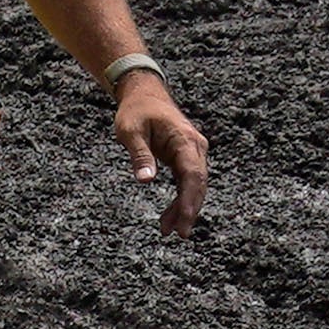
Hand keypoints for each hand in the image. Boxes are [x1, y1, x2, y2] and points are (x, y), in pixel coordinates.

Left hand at [114, 70, 210, 239]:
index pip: (192, 174)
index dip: (190, 198)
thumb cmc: (136, 111)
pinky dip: (180, 200)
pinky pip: (186, 182)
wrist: (144, 94)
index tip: (186, 219)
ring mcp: (192, 153)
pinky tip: (170, 218)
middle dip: (189, 210)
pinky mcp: (186, 158)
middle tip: (179, 234)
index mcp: (184, 139)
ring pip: (193, 186)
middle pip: (197, 184)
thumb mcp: (130, 131)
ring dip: (183, 208)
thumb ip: (140, 155)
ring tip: (168, 231)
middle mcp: (195, 147)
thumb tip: (145, 181)